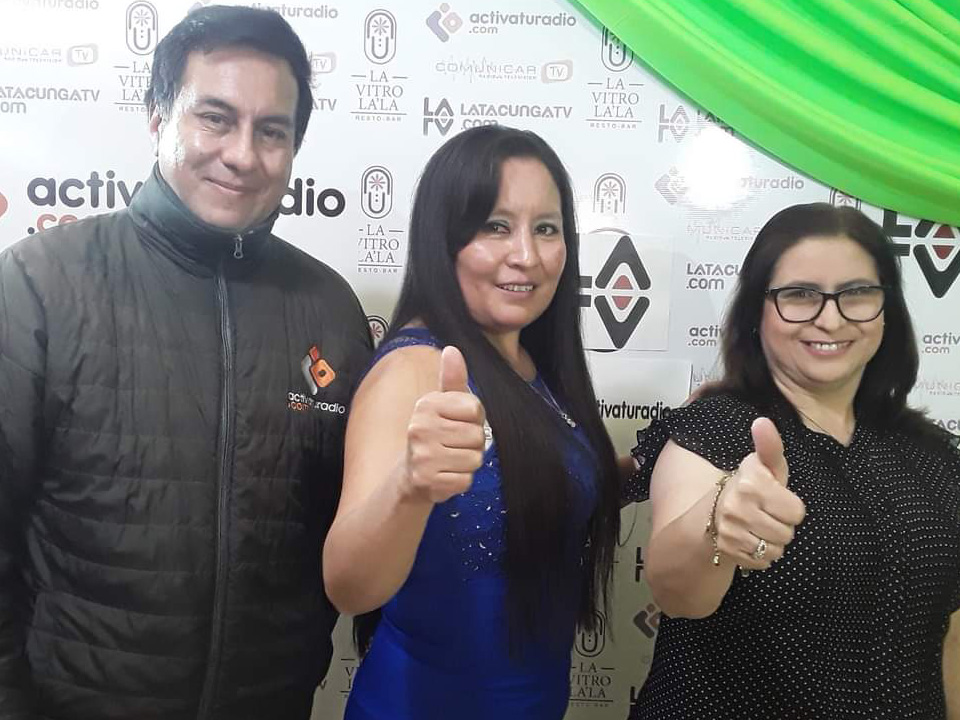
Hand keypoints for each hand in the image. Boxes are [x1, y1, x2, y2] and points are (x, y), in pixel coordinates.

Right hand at [401, 346, 486, 503]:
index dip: (474, 420)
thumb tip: (452, 350)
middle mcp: (420, 427)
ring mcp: (422, 455)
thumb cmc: (435, 435)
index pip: (475, 409)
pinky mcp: (426, 480)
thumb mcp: (444, 405)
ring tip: (450, 460)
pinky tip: (446, 475)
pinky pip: (465, 480)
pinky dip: (460, 481)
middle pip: (477, 436)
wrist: (411, 475)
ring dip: (468, 463)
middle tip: (454, 445)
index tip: (458, 424)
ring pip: (474, 459)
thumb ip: (453, 380)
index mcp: (426, 404)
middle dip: (473, 444)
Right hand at [713, 418, 805, 570]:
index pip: (797, 512)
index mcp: (751, 484)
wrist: (711, 512)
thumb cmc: (749, 487)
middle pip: (787, 533)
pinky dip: (760, 555)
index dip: (790, 507)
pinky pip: (762, 561)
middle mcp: (738, 506)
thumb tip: (762, 421)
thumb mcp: (763, 467)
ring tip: (759, 528)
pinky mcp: (728, 550)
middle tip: (766, 514)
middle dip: (781, 526)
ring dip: (772, 542)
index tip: (775, 499)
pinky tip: (750, 540)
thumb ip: (770, 447)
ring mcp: (731, 530)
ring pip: (776, 549)